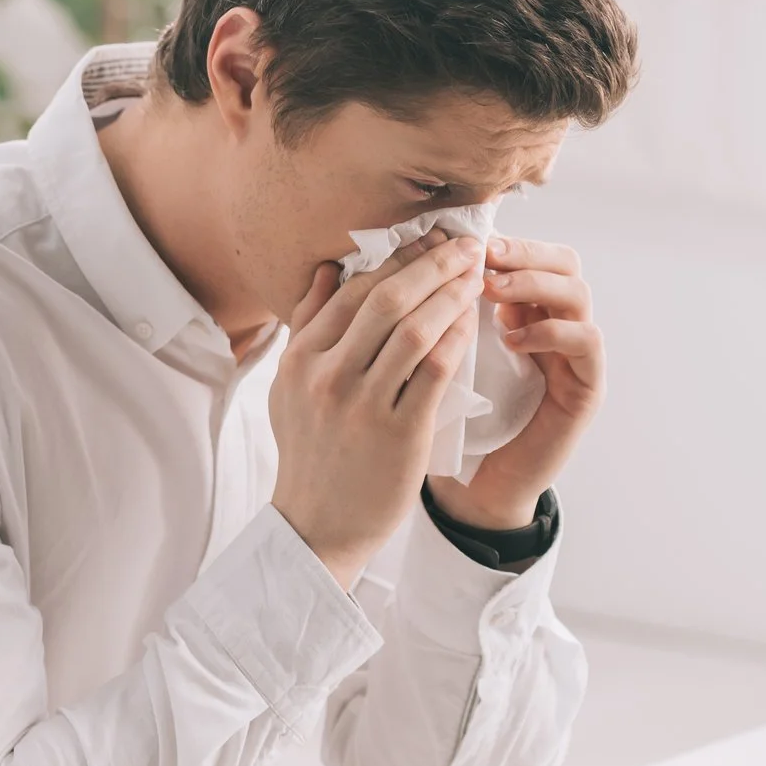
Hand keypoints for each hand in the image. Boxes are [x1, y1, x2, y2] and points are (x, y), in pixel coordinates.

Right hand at [270, 232, 489, 588]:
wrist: (317, 525)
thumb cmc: (311, 453)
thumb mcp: (290, 386)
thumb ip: (309, 325)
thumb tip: (329, 268)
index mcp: (299, 359)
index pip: (352, 290)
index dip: (396, 258)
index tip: (428, 240)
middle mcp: (326, 376)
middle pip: (385, 299)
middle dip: (430, 264)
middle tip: (463, 244)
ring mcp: (361, 405)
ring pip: (413, 329)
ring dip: (450, 294)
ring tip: (475, 275)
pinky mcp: (398, 433)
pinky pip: (435, 371)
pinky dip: (456, 338)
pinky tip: (473, 321)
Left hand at [429, 234, 604, 531]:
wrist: (471, 487)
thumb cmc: (445, 418)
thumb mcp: (428, 356)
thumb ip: (423, 312)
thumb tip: (383, 260)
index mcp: (520, 311)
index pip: (528, 254)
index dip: (496, 241)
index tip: (455, 241)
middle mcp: (555, 325)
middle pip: (563, 261)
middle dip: (522, 251)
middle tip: (483, 255)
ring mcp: (574, 356)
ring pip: (578, 292)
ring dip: (533, 284)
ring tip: (490, 291)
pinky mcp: (586, 389)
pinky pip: (586, 342)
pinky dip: (552, 331)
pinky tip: (512, 339)